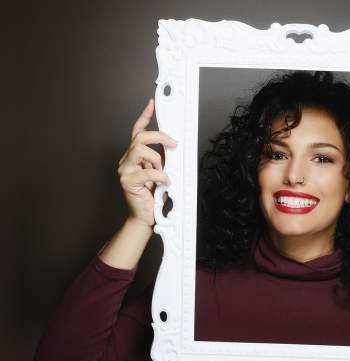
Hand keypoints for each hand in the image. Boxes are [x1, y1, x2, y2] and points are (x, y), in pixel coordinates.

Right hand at [117, 98, 177, 226]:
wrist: (145, 217)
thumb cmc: (153, 196)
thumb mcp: (162, 172)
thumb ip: (164, 159)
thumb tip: (174, 146)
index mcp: (134, 156)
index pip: (137, 131)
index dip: (145, 117)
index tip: (152, 104)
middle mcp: (127, 160)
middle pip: (140, 137)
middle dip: (159, 137)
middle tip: (174, 144)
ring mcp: (125, 170)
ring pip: (140, 150)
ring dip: (157, 159)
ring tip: (163, 172)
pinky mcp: (127, 181)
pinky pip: (147, 171)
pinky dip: (160, 176)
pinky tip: (164, 183)